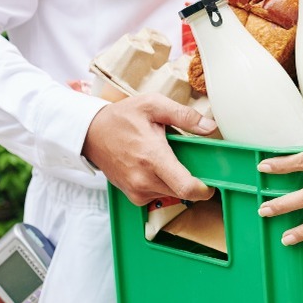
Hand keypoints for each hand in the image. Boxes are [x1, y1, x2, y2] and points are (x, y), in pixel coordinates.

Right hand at [82, 93, 216, 205]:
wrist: (91, 133)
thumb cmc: (122, 118)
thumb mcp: (153, 105)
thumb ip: (184, 116)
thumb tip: (210, 126)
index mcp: (153, 157)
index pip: (186, 187)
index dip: (204, 190)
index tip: (212, 183)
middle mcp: (144, 179)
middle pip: (183, 193)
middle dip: (192, 180)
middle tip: (188, 160)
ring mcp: (137, 190)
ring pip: (172, 194)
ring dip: (177, 181)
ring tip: (166, 159)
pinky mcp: (133, 196)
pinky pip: (159, 195)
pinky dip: (164, 184)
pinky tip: (155, 167)